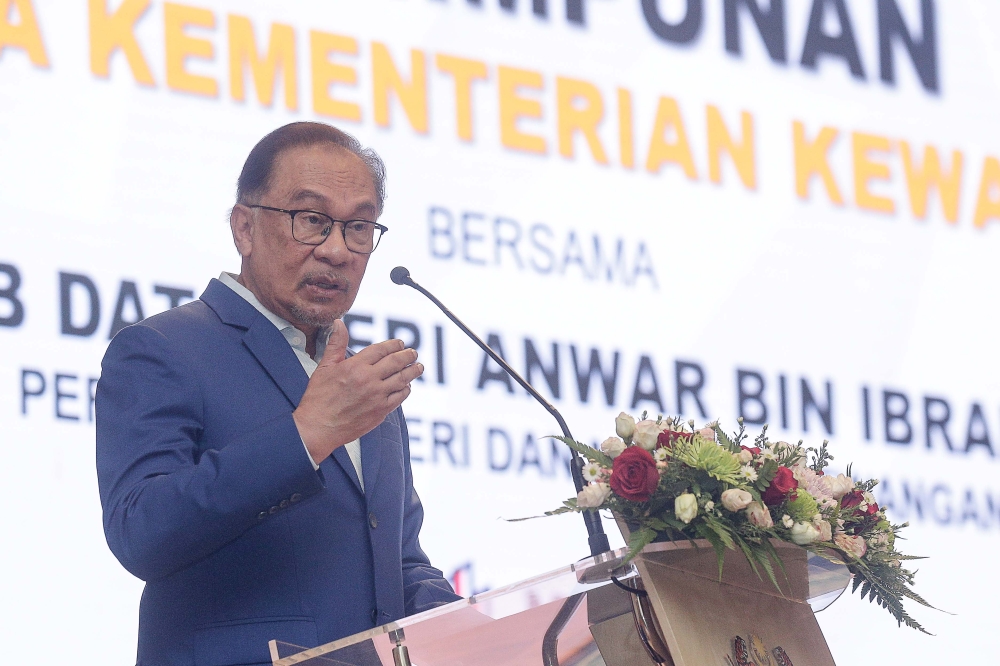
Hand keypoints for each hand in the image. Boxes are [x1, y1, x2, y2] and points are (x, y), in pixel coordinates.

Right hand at [293, 320, 422, 463]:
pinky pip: (400, 397)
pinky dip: (406, 389)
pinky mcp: (380, 411)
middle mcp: (368, 380)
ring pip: (402, 379)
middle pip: (396, 362)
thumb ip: (336, 344)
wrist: (318, 428)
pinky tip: (406, 386)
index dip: (393, 345)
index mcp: (355, 366)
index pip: (381, 349)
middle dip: (408, 355)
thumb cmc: (318, 398)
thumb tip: (339, 323)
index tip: (400, 343)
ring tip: (418, 367)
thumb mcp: (324, 367)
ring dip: (413, 371)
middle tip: (413, 353)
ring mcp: (377, 396)